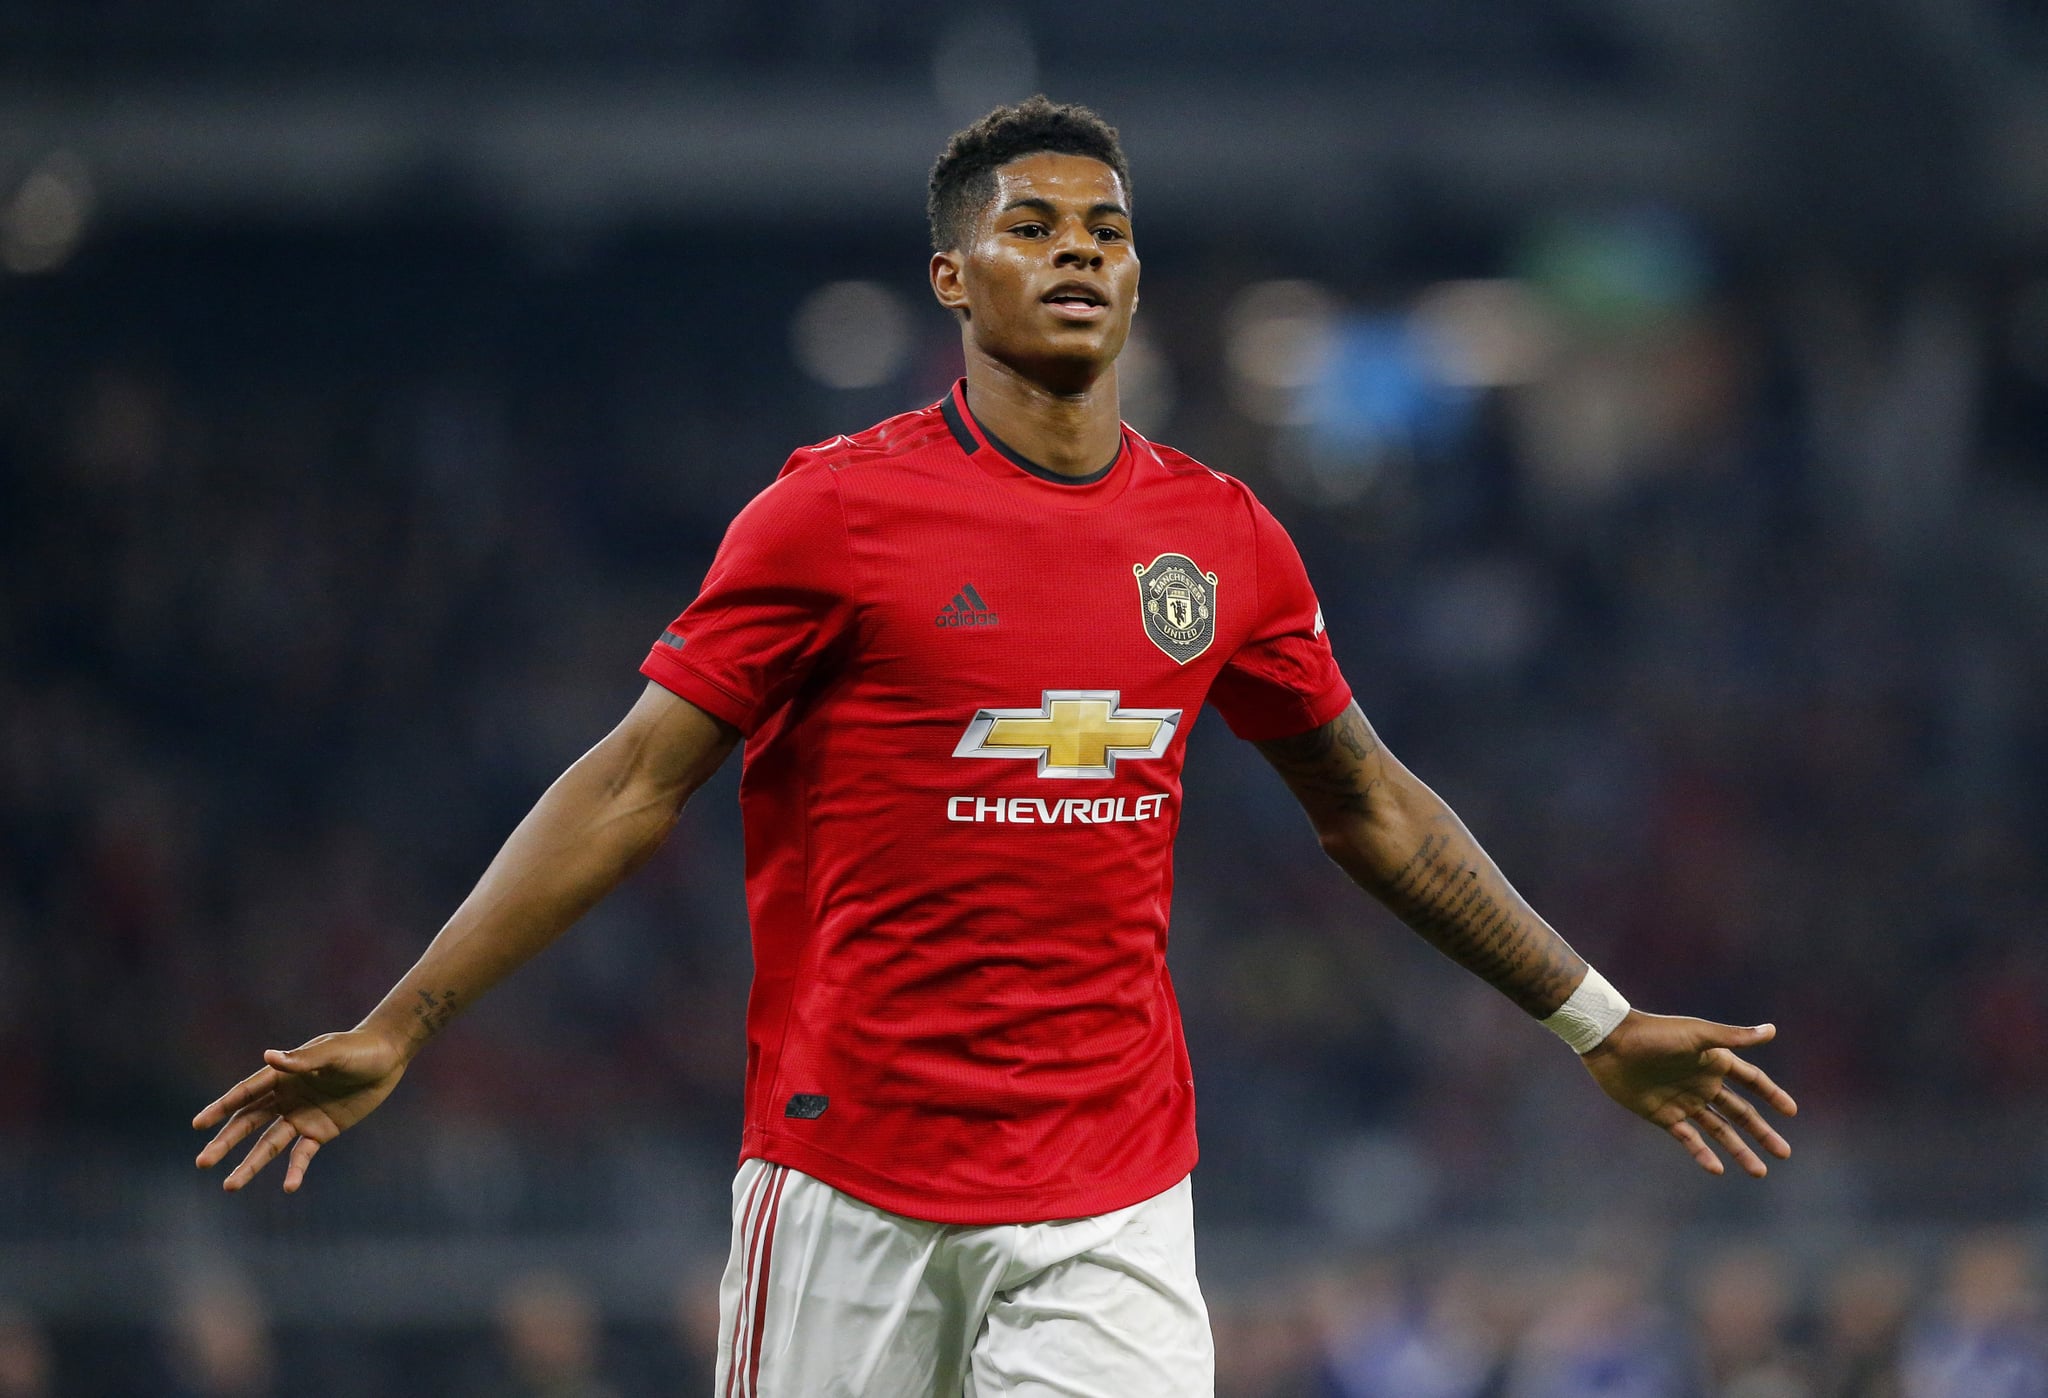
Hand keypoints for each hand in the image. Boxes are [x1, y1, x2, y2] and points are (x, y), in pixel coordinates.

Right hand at [192, 1028, 409, 1192]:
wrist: (388, 1058)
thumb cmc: (358, 1048)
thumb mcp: (333, 1052)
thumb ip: (303, 1059)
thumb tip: (268, 1057)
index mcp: (282, 1075)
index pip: (245, 1093)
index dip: (221, 1108)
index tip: (198, 1124)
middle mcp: (285, 1098)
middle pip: (248, 1123)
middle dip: (225, 1142)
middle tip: (202, 1162)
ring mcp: (301, 1116)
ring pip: (268, 1144)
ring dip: (250, 1164)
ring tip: (229, 1186)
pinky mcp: (321, 1131)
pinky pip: (302, 1154)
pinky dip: (295, 1170)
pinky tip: (289, 1187)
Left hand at [1580, 1012, 1796, 1177]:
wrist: (1611, 1043)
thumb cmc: (1655, 1034)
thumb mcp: (1698, 1036)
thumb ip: (1734, 1038)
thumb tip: (1772, 1030)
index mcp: (1714, 1063)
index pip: (1752, 1082)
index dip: (1772, 1095)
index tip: (1792, 1112)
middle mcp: (1703, 1083)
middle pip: (1740, 1113)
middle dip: (1762, 1133)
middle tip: (1785, 1154)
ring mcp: (1684, 1101)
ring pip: (1719, 1130)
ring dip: (1739, 1150)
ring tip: (1759, 1171)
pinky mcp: (1663, 1115)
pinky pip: (1688, 1139)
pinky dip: (1703, 1154)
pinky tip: (1718, 1170)